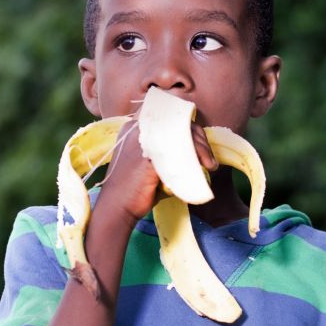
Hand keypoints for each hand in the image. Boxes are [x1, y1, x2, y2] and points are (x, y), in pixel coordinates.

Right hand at [96, 120, 217, 223]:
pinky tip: (201, 168)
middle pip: (178, 123)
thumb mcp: (151, 164)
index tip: (202, 148)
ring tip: (209, 165)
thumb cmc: (134, 189)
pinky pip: (179, 149)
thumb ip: (168, 153)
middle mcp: (137, 128)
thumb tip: (196, 154)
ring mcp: (142, 139)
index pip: (170, 118)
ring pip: (182, 134)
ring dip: (201, 148)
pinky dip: (194, 157)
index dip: (190, 130)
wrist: (116, 207)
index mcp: (135, 128)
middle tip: (209, 159)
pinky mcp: (149, 154)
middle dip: (200, 140)